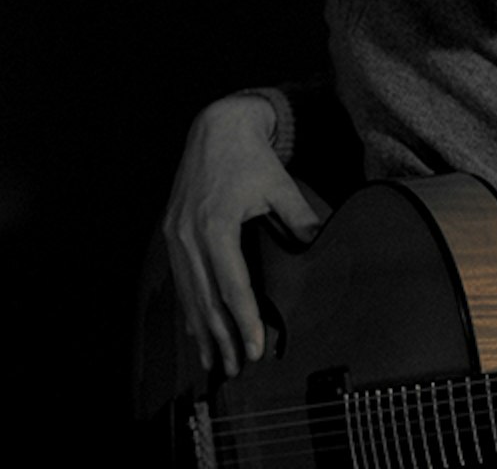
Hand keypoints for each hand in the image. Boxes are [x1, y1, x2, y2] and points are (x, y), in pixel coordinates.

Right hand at [156, 92, 326, 377]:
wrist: (215, 127)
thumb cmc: (250, 157)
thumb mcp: (280, 186)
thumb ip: (301, 220)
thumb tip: (324, 246)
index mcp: (216, 225)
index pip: (233, 286)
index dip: (244, 322)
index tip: (255, 350)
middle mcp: (190, 234)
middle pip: (207, 299)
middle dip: (223, 338)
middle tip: (238, 369)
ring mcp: (176, 234)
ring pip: (189, 294)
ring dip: (203, 330)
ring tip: (215, 360)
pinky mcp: (172, 233)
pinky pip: (181, 279)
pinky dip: (190, 307)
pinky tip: (198, 329)